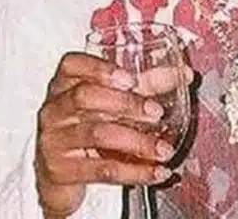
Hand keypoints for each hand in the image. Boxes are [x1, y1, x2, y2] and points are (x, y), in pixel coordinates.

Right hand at [34, 52, 177, 217]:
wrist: (57, 172)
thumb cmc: (85, 125)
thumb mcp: (108, 103)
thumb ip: (144, 85)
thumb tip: (183, 74)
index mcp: (63, 83)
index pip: (72, 64)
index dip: (99, 68)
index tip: (129, 78)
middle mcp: (54, 108)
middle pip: (85, 97)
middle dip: (125, 104)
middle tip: (156, 112)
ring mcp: (54, 139)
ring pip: (96, 134)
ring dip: (136, 142)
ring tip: (163, 149)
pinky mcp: (61, 170)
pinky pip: (101, 169)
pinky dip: (133, 172)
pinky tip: (154, 172)